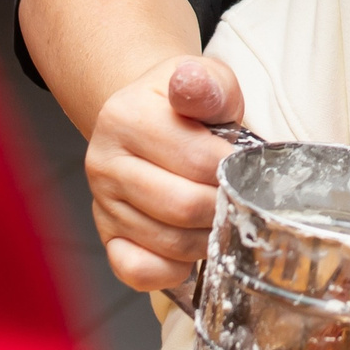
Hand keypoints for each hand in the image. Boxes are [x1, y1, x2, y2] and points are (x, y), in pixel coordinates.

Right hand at [84, 56, 244, 291]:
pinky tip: (188, 247)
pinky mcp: (107, 237)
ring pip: (168, 242)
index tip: (247, 166)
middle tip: (240, 197)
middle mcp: (103, 162)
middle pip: (183, 206)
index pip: (198, 160)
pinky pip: (138, 270)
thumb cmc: (184, 106)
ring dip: (207, 238)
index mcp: (124, 117)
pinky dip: (171, 268)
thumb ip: (208, 83)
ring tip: (220, 216)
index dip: (234, 170)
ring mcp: (102, 203)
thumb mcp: (204, 79)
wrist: (146, 119)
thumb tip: (192, 86)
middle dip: (223, 207)